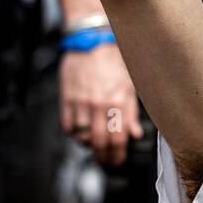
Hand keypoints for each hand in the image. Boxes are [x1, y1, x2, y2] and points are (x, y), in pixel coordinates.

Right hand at [59, 41, 142, 167]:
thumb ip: (132, 112)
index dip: (117, 155)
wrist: (91, 41)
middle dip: (102, 156)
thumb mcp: (130, 85)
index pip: (118, 139)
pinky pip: (67, 125)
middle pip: (99, 143)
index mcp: (119, 102)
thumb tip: (135, 132)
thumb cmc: (113, 60)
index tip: (116, 161)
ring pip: (82, 136)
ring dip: (87, 144)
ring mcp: (82, 103)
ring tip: (92, 144)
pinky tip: (79, 131)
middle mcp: (100, 105)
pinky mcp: (67, 99)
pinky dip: (73, 133)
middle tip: (104, 160)